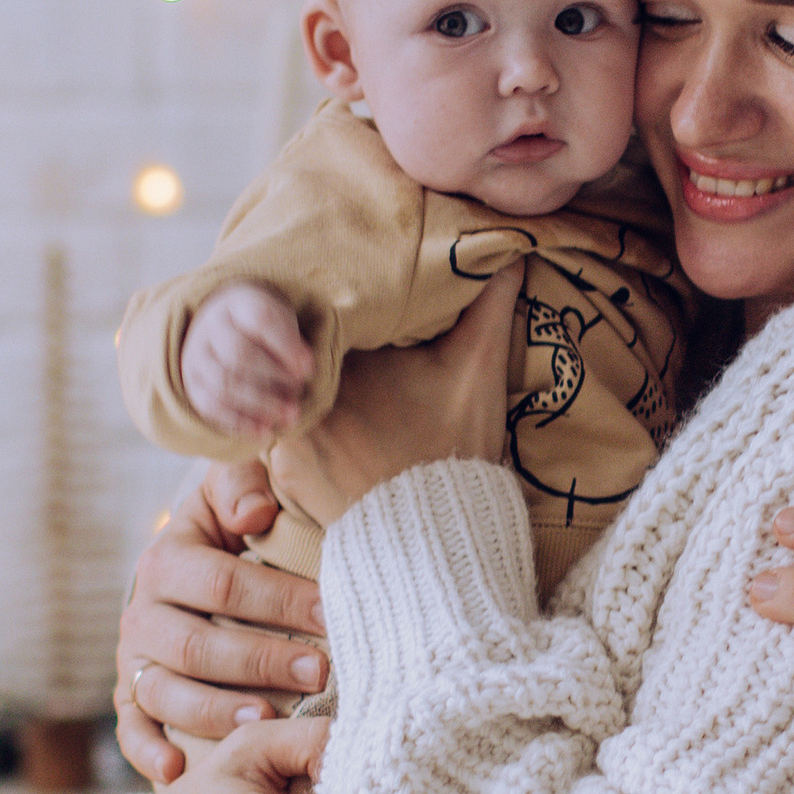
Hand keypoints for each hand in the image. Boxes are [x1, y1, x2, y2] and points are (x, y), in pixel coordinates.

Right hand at [114, 466, 328, 783]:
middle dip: (261, 661)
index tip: (331, 614)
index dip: (277, 601)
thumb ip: (242, 483)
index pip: (221, 584)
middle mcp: (142, 614)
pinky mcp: (132, 699)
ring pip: (167, 694)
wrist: (190, 565)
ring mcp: (135, 662)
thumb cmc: (231, 529)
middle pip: (197, 646)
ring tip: (269, 722)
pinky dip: (148, 755)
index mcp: (167, 561)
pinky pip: (132, 731)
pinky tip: (178, 774)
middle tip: (319, 672)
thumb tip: (256, 511)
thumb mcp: (232, 492)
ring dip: (217, 713)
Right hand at [179, 283, 312, 438]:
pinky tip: (265, 434)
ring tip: (291, 416)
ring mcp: (196, 356)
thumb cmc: (264, 329)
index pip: (260, 320)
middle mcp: (210, 326)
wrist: (223, 330)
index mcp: (238, 303)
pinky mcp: (192, 384)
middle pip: (239, 354)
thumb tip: (303, 375)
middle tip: (299, 394)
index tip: (309, 369)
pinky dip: (240, 423)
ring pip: (225, 383)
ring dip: (261, 404)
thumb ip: (293, 343)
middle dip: (274, 378)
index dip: (286, 346)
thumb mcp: (282, 321)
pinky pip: (211, 407)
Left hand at [269, 266, 521, 530]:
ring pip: (293, 388)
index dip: (348, 305)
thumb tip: (510, 254)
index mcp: (350, 351)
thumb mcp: (479, 370)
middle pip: (308, 350)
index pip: (333, 310)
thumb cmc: (455, 448)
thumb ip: (490, 307)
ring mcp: (290, 427)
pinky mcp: (284, 466)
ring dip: (311, 385)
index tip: (367, 306)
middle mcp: (308, 384)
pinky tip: (333, 429)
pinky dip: (303, 425)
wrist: (431, 539)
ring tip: (343, 387)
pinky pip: (283, 429)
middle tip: (358, 349)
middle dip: (327, 346)